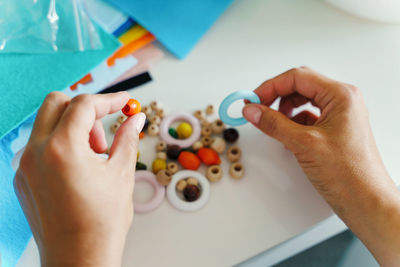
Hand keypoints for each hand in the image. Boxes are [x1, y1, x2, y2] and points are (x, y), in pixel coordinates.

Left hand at [14, 92, 145, 266]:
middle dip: (85, 110)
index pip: (84, 105)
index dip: (109, 100)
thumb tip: (135, 119)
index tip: (124, 102)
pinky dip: (61, 145)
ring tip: (93, 158)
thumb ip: (127, 138)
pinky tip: (79, 170)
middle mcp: (36, 153)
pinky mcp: (23, 179)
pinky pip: (40, 146)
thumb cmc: (101, 223)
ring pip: (47, 124)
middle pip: (56, 103)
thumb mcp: (121, 173)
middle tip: (103, 135)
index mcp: (62, 149)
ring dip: (72, 128)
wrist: (79, 259)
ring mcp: (25, 166)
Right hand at [243, 67, 399, 264]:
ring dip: (284, 110)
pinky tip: (285, 135)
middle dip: (276, 95)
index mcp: (341, 95)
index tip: (253, 99)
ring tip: (272, 124)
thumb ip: (274, 124)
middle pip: (300, 86)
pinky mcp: (333, 129)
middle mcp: (342, 100)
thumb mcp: (304, 144)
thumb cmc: (349, 174)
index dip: (271, 86)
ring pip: (303, 101)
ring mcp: (339, 115)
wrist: (366, 202)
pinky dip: (292, 122)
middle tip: (257, 107)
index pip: (298, 77)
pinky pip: (307, 117)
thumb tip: (252, 110)